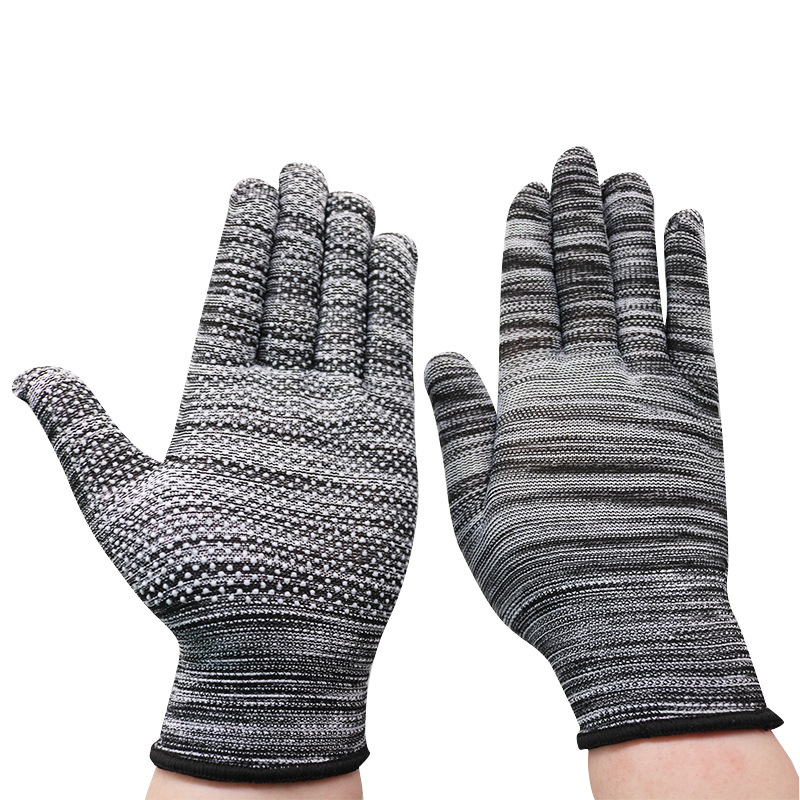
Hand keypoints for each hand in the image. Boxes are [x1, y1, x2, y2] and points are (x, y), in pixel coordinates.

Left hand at [14, 164, 416, 780]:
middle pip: (293, 293)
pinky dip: (393, 301)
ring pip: (343, 312)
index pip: (233, 298)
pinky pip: (388, 352)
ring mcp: (333, 409)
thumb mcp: (121, 505)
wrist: (277, 649)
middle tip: (307, 171)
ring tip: (353, 198)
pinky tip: (396, 253)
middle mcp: (277, 394)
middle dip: (300, 230)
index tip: (251, 188)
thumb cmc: (196, 590)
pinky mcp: (383, 433)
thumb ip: (84, 431)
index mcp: (215, 400)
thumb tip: (29, 372)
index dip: (244, 242)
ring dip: (349, 253)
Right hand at [425, 146, 779, 747]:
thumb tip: (441, 356)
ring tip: (625, 176)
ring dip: (631, 227)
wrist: (632, 620)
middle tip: (575, 158)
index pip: (525, 298)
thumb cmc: (543, 571)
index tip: (526, 192)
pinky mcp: (698, 411)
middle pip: (582, 277)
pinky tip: (687, 228)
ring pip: (637, 287)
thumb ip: (461, 424)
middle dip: (576, 214)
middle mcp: (591, 379)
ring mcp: (649, 389)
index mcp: (532, 399)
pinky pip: (695, 326)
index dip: (526, 242)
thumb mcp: (473, 506)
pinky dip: (691, 273)